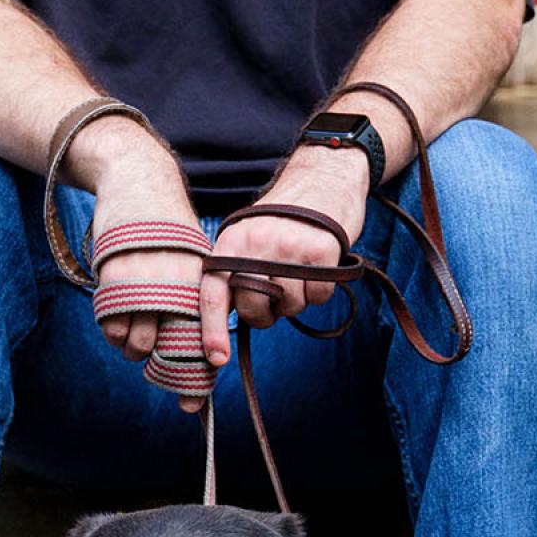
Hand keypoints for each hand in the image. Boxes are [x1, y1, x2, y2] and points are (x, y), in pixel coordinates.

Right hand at [86, 137, 210, 388]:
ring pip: (134, 341)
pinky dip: (112, 332)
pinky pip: (110, 322)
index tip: (192, 401)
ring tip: (133, 339)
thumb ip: (195, 300)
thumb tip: (201, 350)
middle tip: (151, 361)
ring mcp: (141, 281)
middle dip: (157, 366)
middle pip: (164, 349)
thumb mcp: (194, 258)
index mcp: (200, 282)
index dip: (195, 377)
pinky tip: (117, 326)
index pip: (198, 342)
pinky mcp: (112, 275)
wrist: (139, 182)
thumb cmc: (169, 227)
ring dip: (132, 348)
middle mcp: (174, 285)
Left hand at [197, 147, 371, 368]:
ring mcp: (290, 248)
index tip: (215, 359)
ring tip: (299, 274)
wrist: (324, 177)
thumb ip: (236, 270)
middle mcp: (257, 245)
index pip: (214, 292)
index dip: (211, 329)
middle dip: (264, 315)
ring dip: (296, 302)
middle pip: (254, 308)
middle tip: (275, 299)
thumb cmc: (284, 215)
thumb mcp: (250, 234)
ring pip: (289, 307)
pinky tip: (318, 268)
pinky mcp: (322, 253)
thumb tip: (227, 318)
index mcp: (232, 242)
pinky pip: (318, 298)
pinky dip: (320, 293)